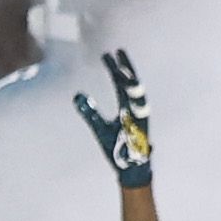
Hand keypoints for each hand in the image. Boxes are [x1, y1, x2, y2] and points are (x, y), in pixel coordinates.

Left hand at [74, 50, 152, 188]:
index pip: (120, 83)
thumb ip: (89, 111)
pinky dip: (136, 102)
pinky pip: (141, 113)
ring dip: (131, 82)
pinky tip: (130, 92)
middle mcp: (135, 109)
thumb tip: (77, 95)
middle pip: (131, 84)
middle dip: (126, 69)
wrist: (129, 169)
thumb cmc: (116, 148)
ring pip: (138, 95)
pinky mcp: (142, 129)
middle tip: (119, 52)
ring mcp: (140, 118)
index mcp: (126, 106)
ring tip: (124, 69)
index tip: (108, 54)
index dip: (114, 68)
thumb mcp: (99, 126)